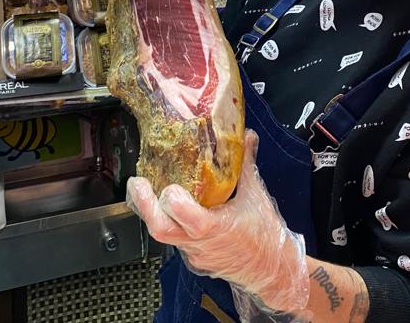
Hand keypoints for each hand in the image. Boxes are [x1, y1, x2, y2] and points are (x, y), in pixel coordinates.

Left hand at [126, 130, 308, 315]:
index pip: (185, 216)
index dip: (172, 199)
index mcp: (216, 228)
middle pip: (160, 229)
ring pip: (163, 234)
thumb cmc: (266, 238)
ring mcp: (193, 253)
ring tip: (148, 188)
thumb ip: (246, 164)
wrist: (272, 272)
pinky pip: (174, 239)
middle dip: (144, 204)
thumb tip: (245, 136)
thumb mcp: (257, 196)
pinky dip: (170, 221)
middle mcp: (199, 244)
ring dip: (154, 211)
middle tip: (137, 183)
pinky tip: (170, 206)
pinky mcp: (193, 258)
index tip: (168, 182)